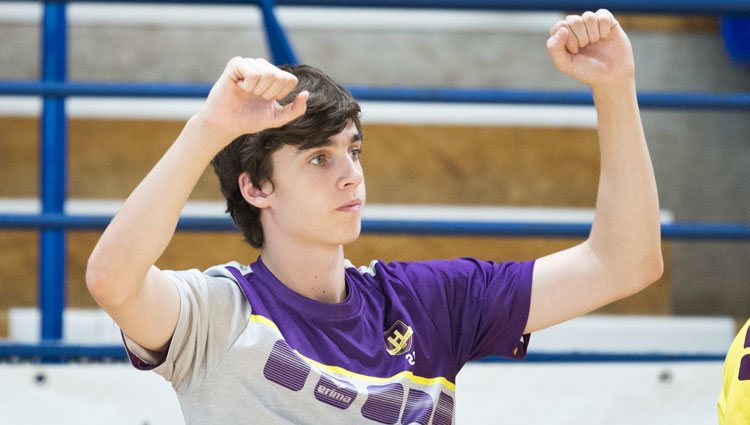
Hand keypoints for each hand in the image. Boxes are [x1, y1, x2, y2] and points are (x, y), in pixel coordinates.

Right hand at [194, 57, 308, 143]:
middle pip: (279, 76)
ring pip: (267, 73)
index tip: (267, 101)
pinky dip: (248, 85)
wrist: (226, 124)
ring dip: (257, 90)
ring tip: (247, 93)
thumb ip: (295, 110)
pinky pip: (253, 73)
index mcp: (274, 77)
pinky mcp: (236, 63)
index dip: (280, 95)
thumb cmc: (250, 119)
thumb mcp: (277, 118)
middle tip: (255, 97)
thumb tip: (306, 94)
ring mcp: (250, 63)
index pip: (290, 80)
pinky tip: (239, 87)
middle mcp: (263, 67)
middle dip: (268, 93)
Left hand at [546, 10, 634, 89]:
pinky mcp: (606, 20)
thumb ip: (555, 48)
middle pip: (574, 21)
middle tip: (586, 48)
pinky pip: (602, 16)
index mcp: (563, 36)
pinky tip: (605, 37)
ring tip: (595, 43)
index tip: (575, 51)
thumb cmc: (587, 70)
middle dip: (581, 38)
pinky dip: (604, 29)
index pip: (560, 26)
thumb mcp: (566, 65)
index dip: (569, 40)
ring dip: (593, 34)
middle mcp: (576, 27)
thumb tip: (562, 29)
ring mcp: (591, 22)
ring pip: (588, 17)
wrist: (612, 75)